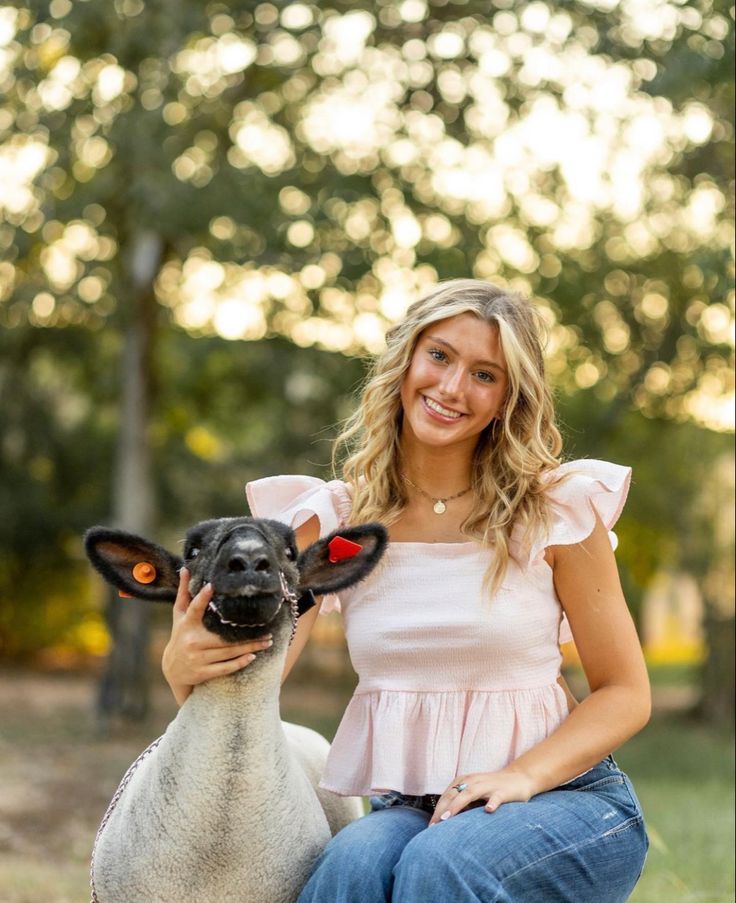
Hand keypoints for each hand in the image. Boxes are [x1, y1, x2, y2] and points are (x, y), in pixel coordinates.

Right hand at [161, 568, 272, 704]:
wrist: (173, 669)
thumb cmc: (181, 634)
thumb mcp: (180, 615)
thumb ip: (184, 593)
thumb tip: (186, 568)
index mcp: (186, 624)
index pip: (194, 609)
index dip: (202, 598)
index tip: (212, 586)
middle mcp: (192, 641)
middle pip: (223, 637)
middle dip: (247, 635)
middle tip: (268, 630)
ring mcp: (197, 658)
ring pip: (228, 653)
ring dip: (250, 648)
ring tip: (267, 642)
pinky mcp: (202, 673)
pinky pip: (224, 668)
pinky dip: (239, 663)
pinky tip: (253, 657)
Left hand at [428, 768, 536, 824]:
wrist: (520, 778)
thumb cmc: (492, 789)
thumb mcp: (474, 794)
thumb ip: (461, 803)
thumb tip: (445, 821)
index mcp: (464, 781)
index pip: (447, 796)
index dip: (437, 810)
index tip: (430, 826)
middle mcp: (474, 781)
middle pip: (453, 794)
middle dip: (442, 810)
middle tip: (433, 826)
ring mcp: (488, 786)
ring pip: (470, 793)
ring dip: (457, 805)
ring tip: (447, 818)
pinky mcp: (503, 792)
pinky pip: (496, 797)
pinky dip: (492, 803)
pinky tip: (488, 810)